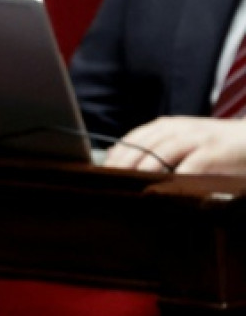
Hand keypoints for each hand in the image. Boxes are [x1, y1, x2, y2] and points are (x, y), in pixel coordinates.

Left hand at [105, 116, 245, 173]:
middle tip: (108, 185)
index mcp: (165, 127)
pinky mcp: (215, 151)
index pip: (131, 140)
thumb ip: (154, 153)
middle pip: (142, 146)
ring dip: (143, 170)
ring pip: (162, 152)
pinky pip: (192, 163)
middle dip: (123, 166)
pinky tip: (165, 188)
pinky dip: (177, 176)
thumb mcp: (180, 144)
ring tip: (128, 187)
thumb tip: (119, 169)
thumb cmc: (212, 147)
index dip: (115, 158)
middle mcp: (178, 129)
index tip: (100, 176)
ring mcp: (196, 138)